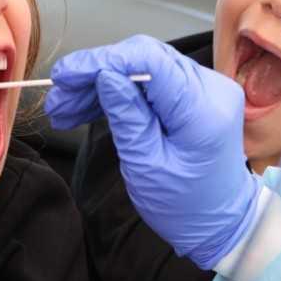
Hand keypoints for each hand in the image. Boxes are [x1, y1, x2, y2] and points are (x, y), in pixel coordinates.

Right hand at [46, 35, 259, 268]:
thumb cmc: (186, 206)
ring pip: (144, 68)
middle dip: (96, 73)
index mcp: (202, 110)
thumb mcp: (146, 167)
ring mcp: (207, 89)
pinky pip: (153, 81)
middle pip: (144, 59)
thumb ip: (127, 117)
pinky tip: (89, 106)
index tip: (65, 76)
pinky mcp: (198, 94)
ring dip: (103, 83)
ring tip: (66, 108)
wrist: (221, 221)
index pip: (149, 61)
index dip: (102, 61)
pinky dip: (122, 91)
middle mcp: (211, 89)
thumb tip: (105, 75)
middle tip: (59, 98)